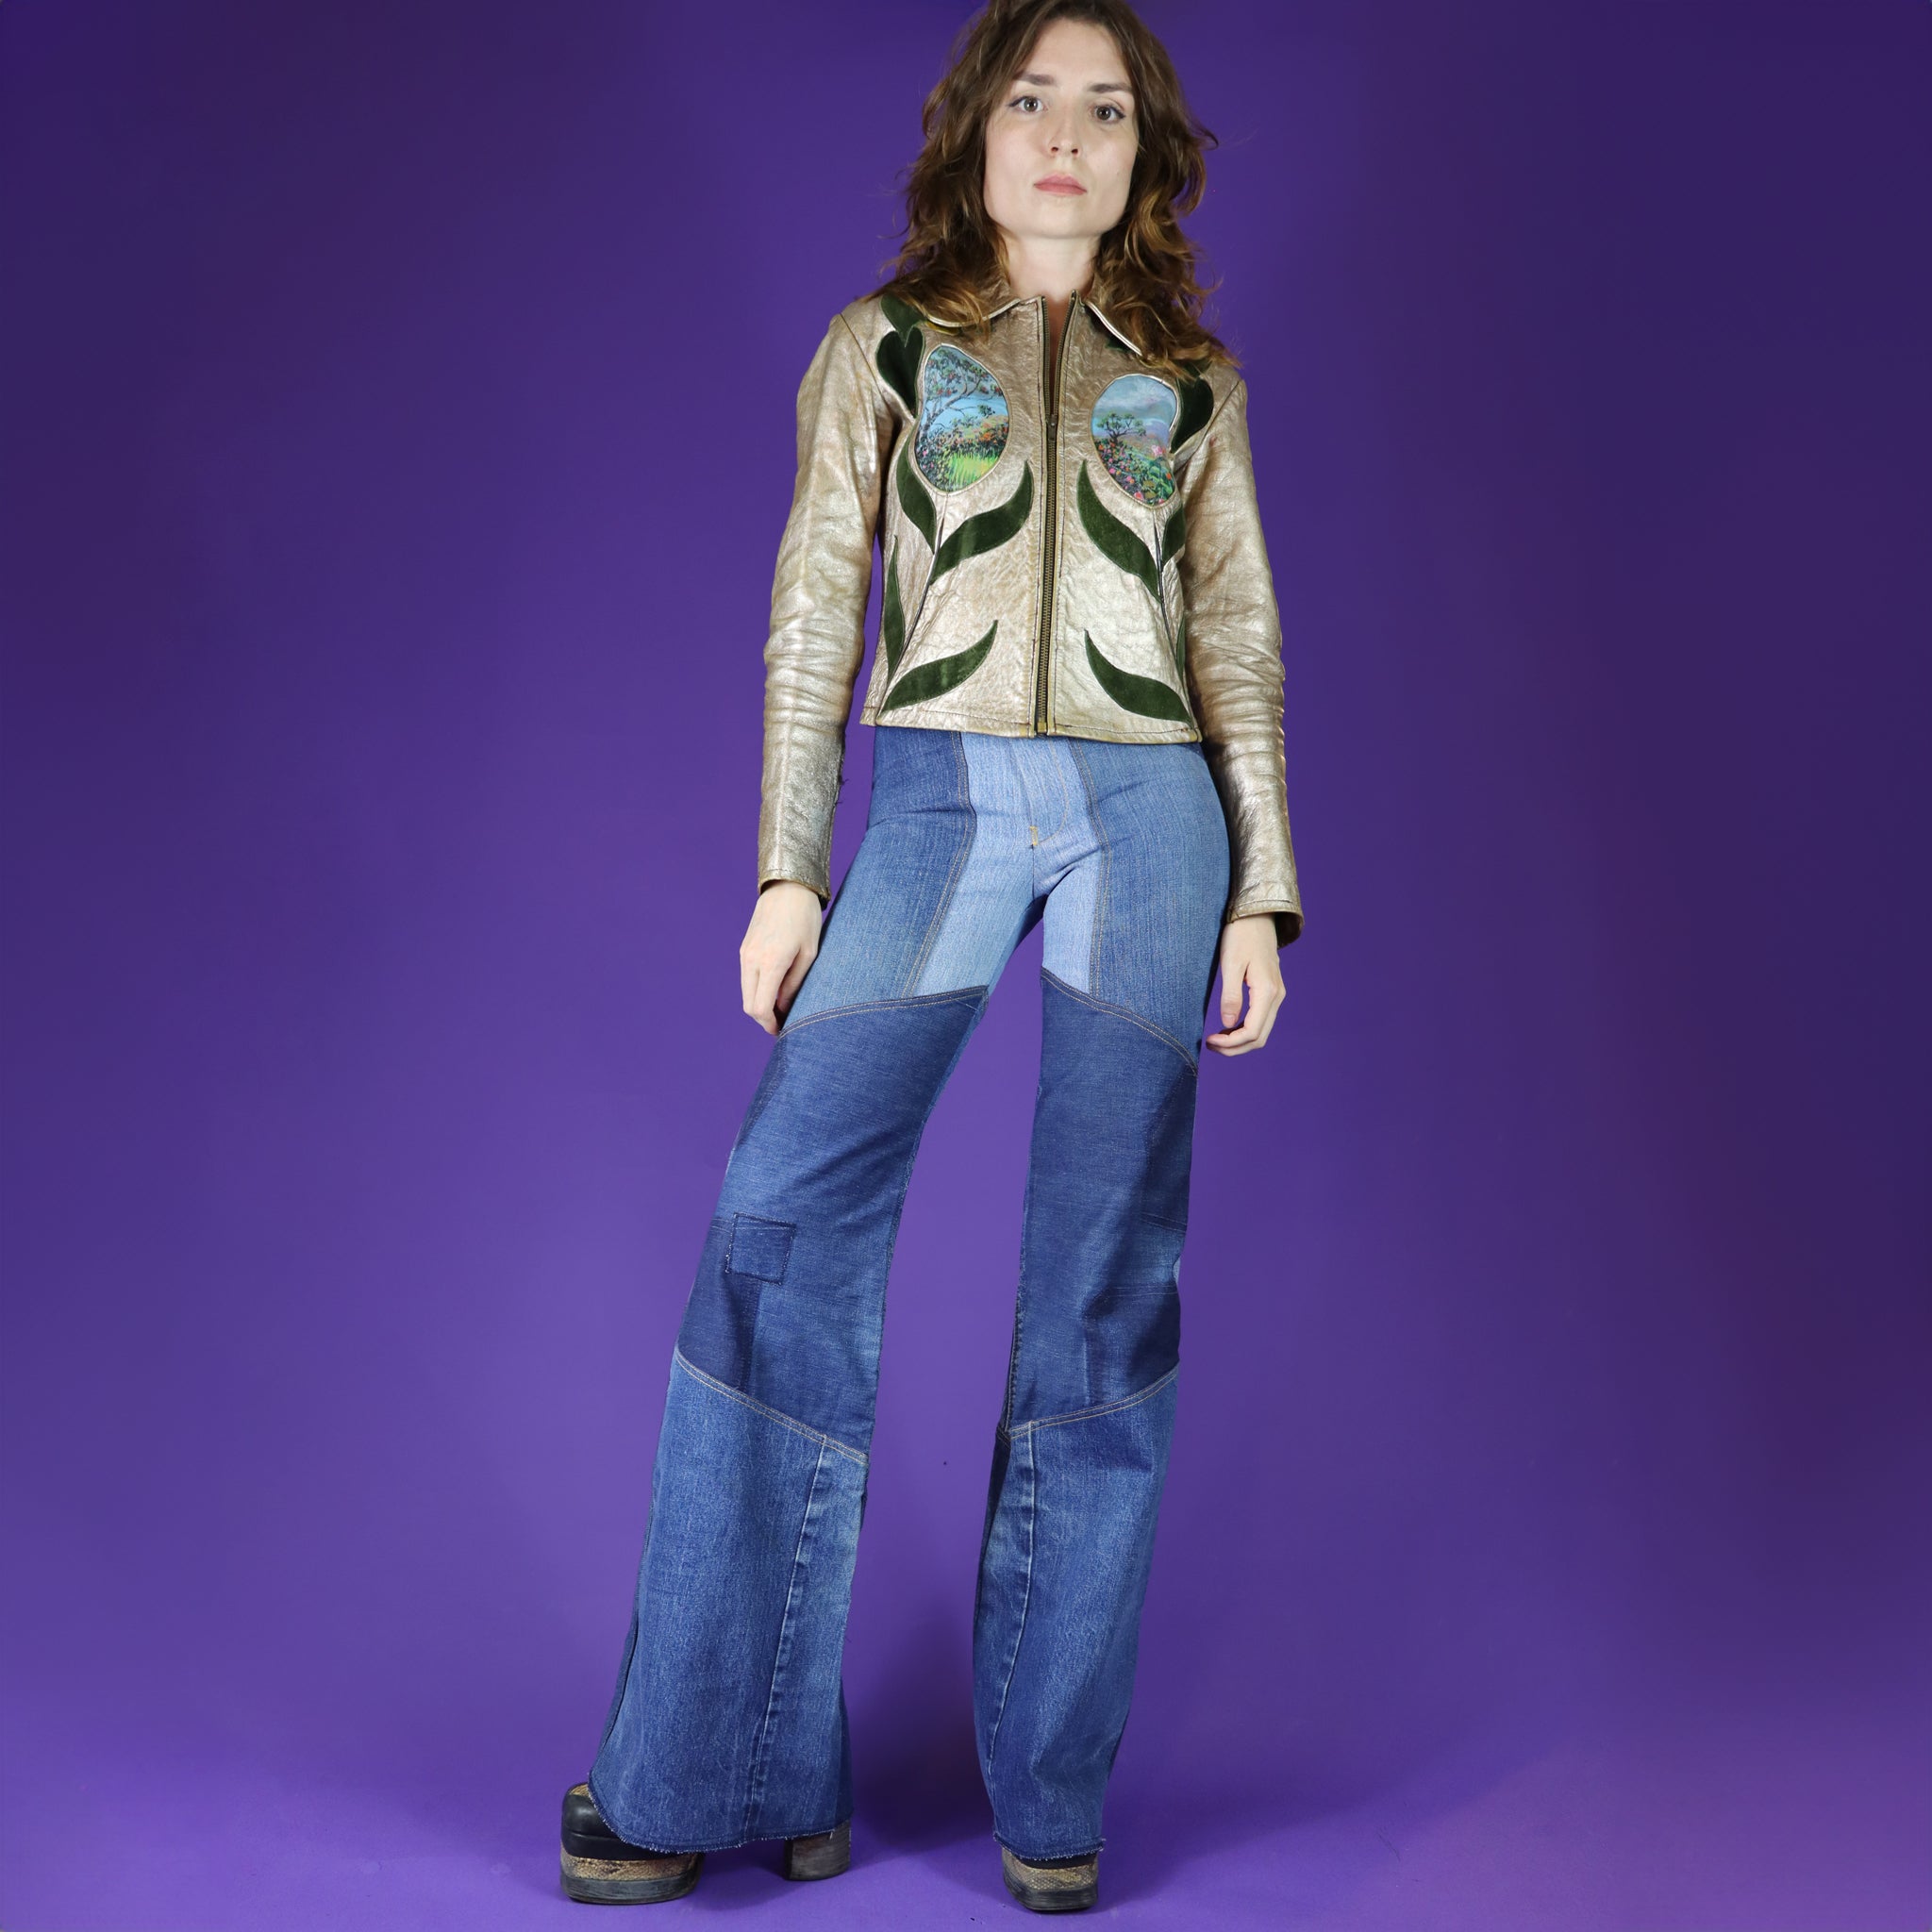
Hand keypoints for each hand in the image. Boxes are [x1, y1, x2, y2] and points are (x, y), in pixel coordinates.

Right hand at [740, 881, 823, 1034]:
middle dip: (764, 1019)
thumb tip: (783, 1008)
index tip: (783, 1031)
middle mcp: (751, 960)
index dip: (770, 1025)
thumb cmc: (805, 918)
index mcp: (770, 963)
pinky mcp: (744, 948)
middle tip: (783, 1023)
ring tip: (781, 1008)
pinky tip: (774, 989)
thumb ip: (794, 984)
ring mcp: (745, 954)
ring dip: (760, 1005)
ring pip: (746, 993)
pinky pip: (747, 978)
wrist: (787, 887)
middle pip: (749, 1005)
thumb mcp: (809, 954)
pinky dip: (757, 990)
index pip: (760, 1008)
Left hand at [1203, 914, 1284, 1056]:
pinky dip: (1245, 1030)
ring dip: (1240, 1041)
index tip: (1209, 1040)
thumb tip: (1227, 1023)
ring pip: (1261, 1031)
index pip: (1252, 1032)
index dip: (1231, 1043)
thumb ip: (1230, 995)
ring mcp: (1276, 995)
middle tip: (1210, 1045)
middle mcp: (1277, 996)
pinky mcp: (1271, 991)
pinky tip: (1228, 1027)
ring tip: (1216, 1039)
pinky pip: (1261, 1020)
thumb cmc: (1241, 935)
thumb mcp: (1231, 964)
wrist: (1257, 916)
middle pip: (1259, 1037)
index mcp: (1267, 991)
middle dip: (1235, 1048)